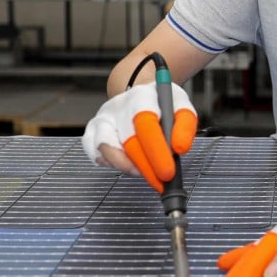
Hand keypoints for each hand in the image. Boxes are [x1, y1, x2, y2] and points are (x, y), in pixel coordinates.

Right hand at [81, 82, 197, 191]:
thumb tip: (179, 148)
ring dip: (128, 166)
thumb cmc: (162, 105)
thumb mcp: (180, 106)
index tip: (168, 171)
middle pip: (127, 140)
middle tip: (162, 180)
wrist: (140, 97)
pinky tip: (130, 166)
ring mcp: (102, 120)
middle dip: (146, 166)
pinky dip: (113, 165)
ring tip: (146, 172)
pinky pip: (96, 156)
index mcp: (141, 96)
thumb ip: (184, 125)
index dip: (156, 150)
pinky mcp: (91, 133)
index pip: (145, 122)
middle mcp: (118, 106)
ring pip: (106, 149)